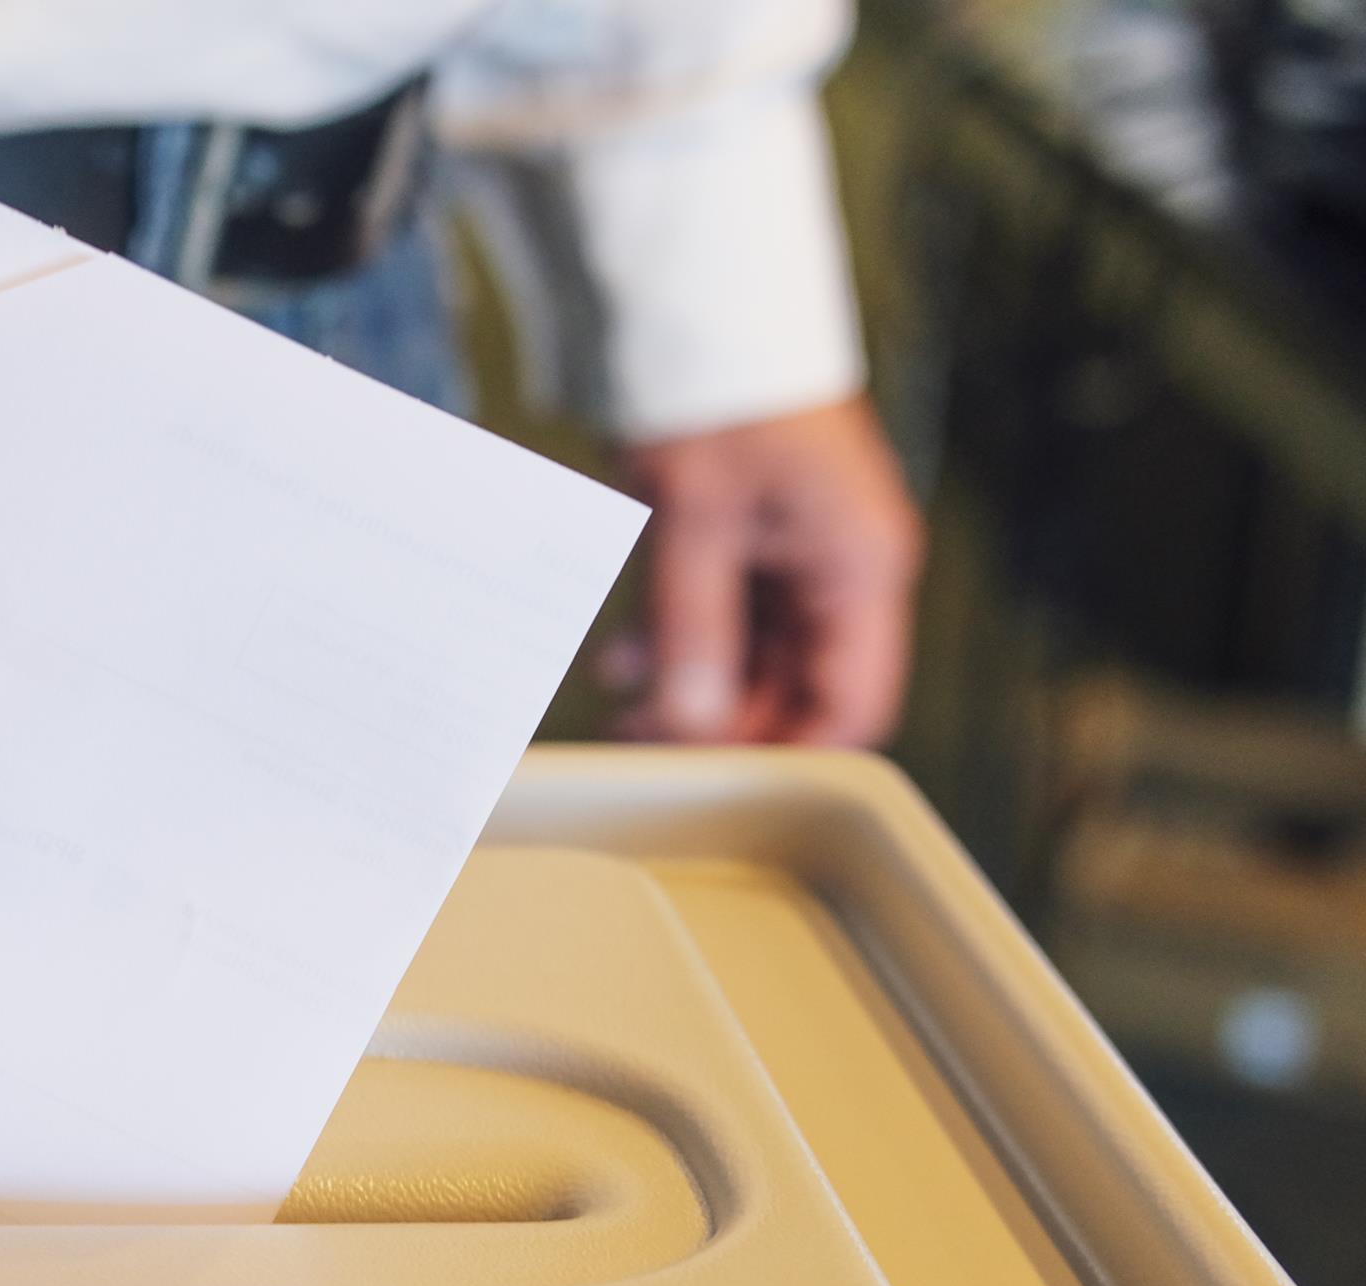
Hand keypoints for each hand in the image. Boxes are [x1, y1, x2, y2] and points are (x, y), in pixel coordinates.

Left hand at [601, 395, 924, 746]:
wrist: (698, 311)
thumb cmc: (722, 397)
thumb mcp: (697, 525)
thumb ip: (695, 632)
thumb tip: (693, 722)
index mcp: (861, 569)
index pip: (854, 705)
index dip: (791, 752)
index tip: (717, 778)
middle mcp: (843, 570)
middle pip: (801, 690)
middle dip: (726, 726)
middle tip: (647, 749)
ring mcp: (800, 558)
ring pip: (755, 661)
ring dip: (693, 690)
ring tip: (622, 714)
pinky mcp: (755, 544)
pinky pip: (725, 619)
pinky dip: (676, 645)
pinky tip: (621, 659)